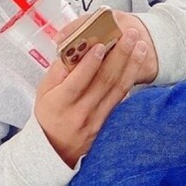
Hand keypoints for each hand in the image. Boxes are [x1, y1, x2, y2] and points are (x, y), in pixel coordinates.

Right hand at [34, 19, 153, 166]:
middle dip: (120, 55)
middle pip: (103, 82)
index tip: (101, 44)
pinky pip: (121, 99)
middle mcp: (80, 113)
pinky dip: (130, 81)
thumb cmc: (49, 114)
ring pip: (118, 89)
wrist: (55, 149)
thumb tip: (77, 49)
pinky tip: (137, 66)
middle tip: (130, 35)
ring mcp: (97, 120)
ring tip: (140, 46)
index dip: (90, 63)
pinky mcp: (109, 123)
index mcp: (60, 103)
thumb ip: (58, 71)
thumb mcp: (44, 92)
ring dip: (131, 65)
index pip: (77, 81)